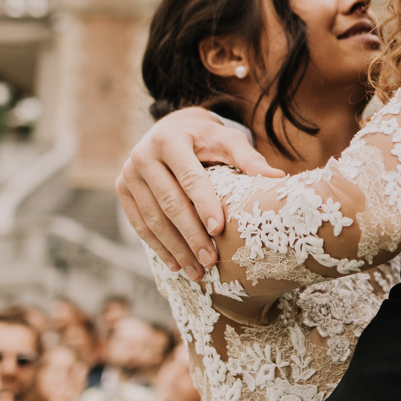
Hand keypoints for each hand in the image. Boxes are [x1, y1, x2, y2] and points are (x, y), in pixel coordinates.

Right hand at [116, 108, 285, 275]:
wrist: (169, 130)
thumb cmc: (204, 138)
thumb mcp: (226, 141)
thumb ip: (249, 159)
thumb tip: (278, 178)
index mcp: (169, 139)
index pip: (189, 178)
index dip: (204, 205)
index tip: (219, 230)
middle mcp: (143, 155)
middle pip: (169, 203)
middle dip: (190, 235)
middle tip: (210, 261)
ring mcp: (128, 174)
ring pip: (152, 219)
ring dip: (175, 248)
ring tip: (196, 271)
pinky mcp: (121, 189)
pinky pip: (139, 224)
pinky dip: (158, 247)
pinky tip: (176, 264)